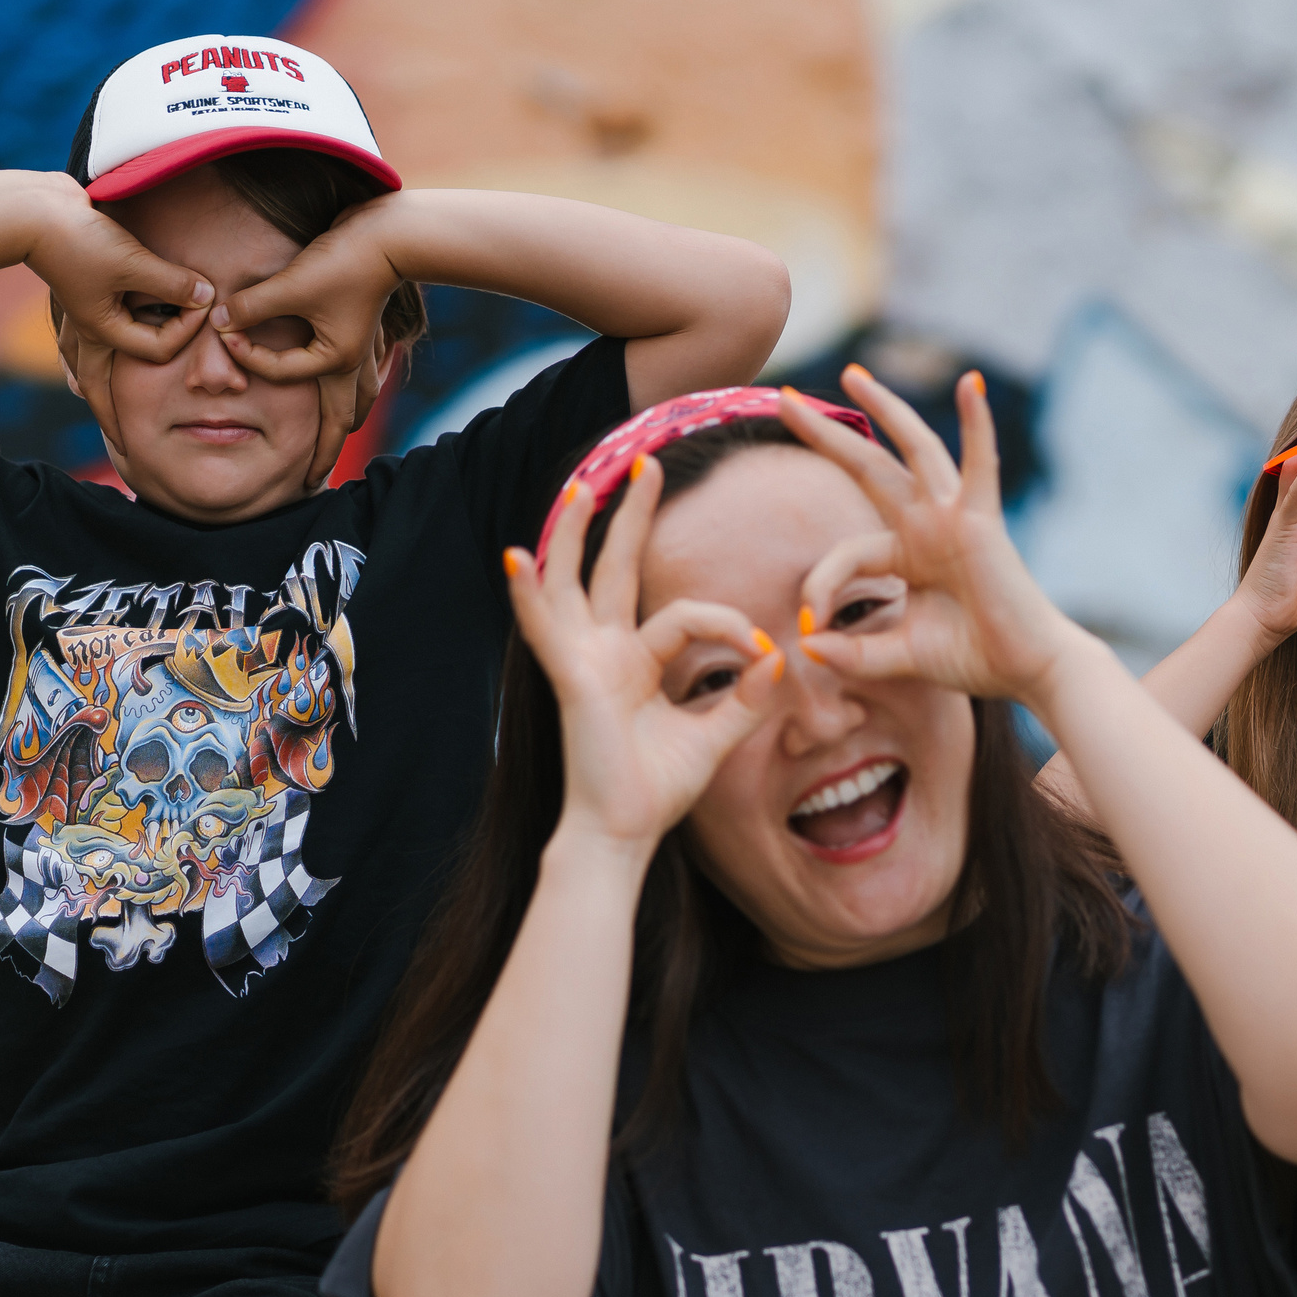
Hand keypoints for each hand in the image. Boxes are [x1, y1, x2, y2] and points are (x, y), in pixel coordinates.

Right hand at [29, 176, 212, 458]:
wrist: (29, 209)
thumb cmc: (79, 238)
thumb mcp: (134, 262)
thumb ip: (174, 283)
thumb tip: (207, 296)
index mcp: (102, 332)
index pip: (159, 347)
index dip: (187, 327)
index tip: (204, 299)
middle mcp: (84, 333)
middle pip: (98, 389)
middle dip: (112, 419)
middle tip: (123, 449)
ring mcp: (71, 317)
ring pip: (79, 364)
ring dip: (91, 388)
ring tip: (97, 410)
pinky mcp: (66, 297)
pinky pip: (70, 339)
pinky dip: (74, 358)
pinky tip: (73, 370)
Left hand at [212, 196, 401, 484]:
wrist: (391, 236)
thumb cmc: (343, 262)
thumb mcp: (291, 285)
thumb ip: (251, 306)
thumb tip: (217, 319)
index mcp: (335, 361)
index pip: (281, 372)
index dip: (247, 355)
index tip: (223, 331)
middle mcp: (353, 363)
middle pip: (341, 421)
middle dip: (326, 452)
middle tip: (312, 481)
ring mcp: (365, 349)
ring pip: (358, 399)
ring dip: (345, 422)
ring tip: (336, 440)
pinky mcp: (368, 330)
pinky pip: (363, 374)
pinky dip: (356, 389)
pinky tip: (348, 386)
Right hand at [508, 459, 786, 850]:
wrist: (623, 834)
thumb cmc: (657, 790)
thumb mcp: (714, 735)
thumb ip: (746, 696)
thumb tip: (780, 654)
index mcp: (635, 661)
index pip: (681, 613)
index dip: (727, 623)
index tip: (764, 649)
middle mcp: (603, 652)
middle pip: (614, 568)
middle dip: (630, 515)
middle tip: (646, 462)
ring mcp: (582, 661)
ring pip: (574, 581)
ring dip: (575, 532)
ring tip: (583, 485)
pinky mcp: (571, 678)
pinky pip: (545, 628)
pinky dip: (528, 592)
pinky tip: (516, 556)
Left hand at [778, 366, 1089, 704]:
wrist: (1028, 670)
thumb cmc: (975, 658)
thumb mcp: (901, 655)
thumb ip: (855, 654)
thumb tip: (807, 647)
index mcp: (909, 552)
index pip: (846, 551)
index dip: (819, 585)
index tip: (807, 624)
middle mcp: (930, 524)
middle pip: (870, 466)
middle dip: (829, 434)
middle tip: (785, 399)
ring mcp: (956, 517)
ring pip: (915, 450)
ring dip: (886, 409)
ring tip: (854, 376)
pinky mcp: (983, 522)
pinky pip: (981, 464)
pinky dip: (978, 424)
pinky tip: (970, 384)